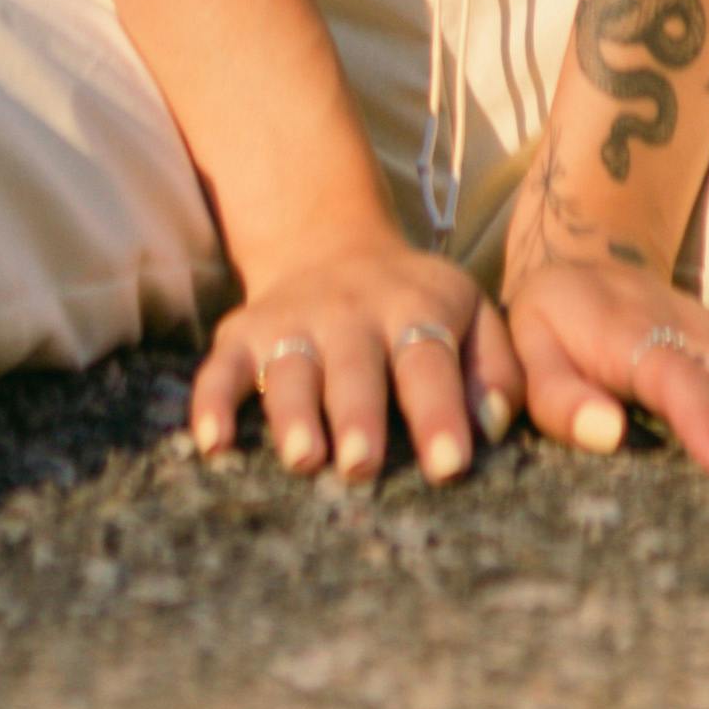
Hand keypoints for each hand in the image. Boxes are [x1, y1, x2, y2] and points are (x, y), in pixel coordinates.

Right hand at [189, 231, 522, 487]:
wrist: (332, 243)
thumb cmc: (417, 307)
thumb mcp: (472, 316)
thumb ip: (497, 371)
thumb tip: (492, 428)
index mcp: (416, 308)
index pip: (430, 361)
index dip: (440, 412)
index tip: (449, 465)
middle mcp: (351, 312)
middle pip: (355, 367)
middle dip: (358, 416)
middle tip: (362, 465)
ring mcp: (292, 320)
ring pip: (289, 368)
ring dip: (292, 413)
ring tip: (302, 458)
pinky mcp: (242, 333)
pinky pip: (221, 368)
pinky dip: (211, 403)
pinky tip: (212, 443)